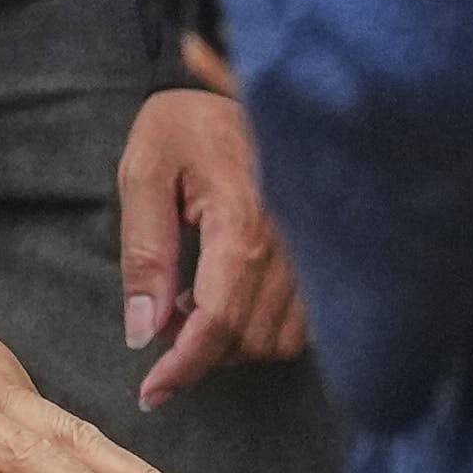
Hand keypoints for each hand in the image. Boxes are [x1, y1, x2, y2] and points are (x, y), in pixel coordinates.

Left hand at [117, 87, 308, 398]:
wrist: (249, 81)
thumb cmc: (187, 123)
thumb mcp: (145, 172)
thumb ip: (144, 252)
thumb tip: (143, 331)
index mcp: (244, 221)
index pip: (217, 324)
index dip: (182, 369)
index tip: (151, 392)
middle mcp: (292, 242)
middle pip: (249, 342)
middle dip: (201, 353)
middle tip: (161, 322)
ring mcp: (317, 249)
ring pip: (281, 340)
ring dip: (233, 342)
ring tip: (192, 302)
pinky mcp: (328, 251)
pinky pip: (306, 322)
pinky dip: (264, 326)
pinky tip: (231, 294)